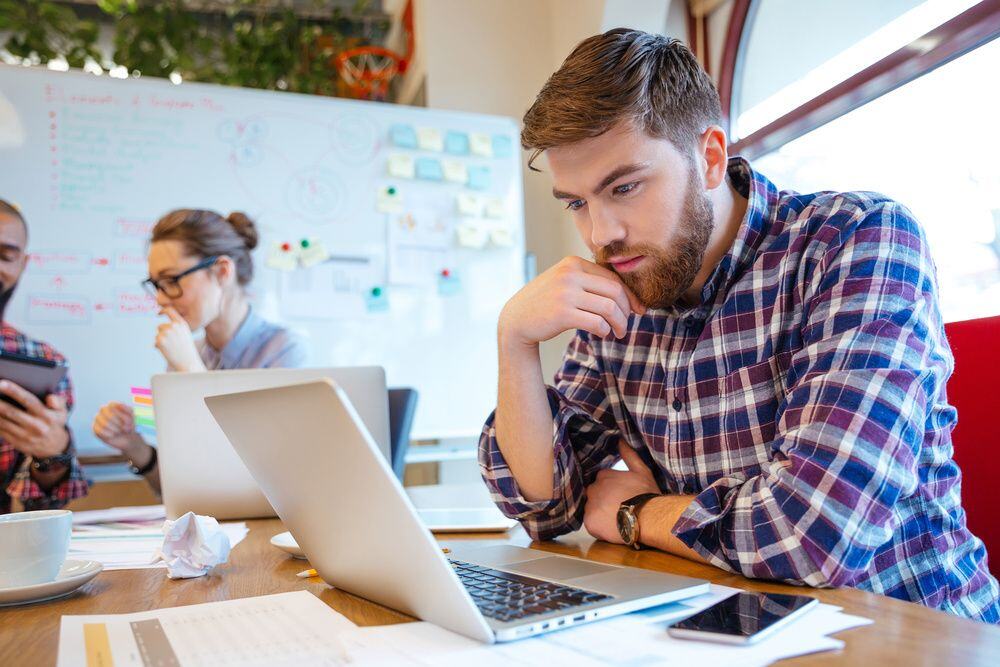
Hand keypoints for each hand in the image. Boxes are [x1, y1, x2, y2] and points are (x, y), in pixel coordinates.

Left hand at [0, 380, 69, 457]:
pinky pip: (1, 431)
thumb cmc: (54, 422)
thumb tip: (50, 397)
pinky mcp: (16, 442)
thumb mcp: (62, 411)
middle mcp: (36, 426)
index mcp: (47, 416)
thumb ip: (58, 401)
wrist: (53, 447)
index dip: (14, 391)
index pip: (29, 401)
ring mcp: (25, 436)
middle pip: (12, 412)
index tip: (2, 383)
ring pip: (3, 422)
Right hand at [92, 401, 139, 451]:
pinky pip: (100, 431)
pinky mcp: (95, 428)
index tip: (129, 421)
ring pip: (104, 423)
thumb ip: (127, 409)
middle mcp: (104, 410)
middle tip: (125, 428)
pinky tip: (113, 435)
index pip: (112, 405)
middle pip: (108, 414)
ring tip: (120, 431)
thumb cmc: (130, 425)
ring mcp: (98, 419)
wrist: (128, 439)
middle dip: (119, 423)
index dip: (121, 414)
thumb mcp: (133, 417)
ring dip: (115, 429)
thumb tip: (119, 404)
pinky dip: (109, 434)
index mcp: (113, 405)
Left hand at [155, 307, 204, 371]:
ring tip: (171, 348)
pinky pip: (155, 342)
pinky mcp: (160, 340)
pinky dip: (159, 347)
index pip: (170, 311)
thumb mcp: (185, 334)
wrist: (188, 362)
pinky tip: (168, 351)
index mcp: (181, 323)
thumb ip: (176, 327)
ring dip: (162, 341)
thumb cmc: (187, 350)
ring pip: (158, 334)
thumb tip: (162, 326)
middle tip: (172, 344)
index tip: (159, 313)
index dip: (163, 311)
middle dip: (163, 334)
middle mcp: (174, 326)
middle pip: (161, 326)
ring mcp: (166, 332)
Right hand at [498, 256, 645, 348]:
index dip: (630, 296)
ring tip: (619, 333)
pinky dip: (605, 330)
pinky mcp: (562, 313)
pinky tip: (602, 334)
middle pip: (614, 291)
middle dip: (627, 311)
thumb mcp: (565, 283)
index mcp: (573, 263)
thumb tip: (627, 296)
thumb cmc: (546, 303)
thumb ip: (589, 282)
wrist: (517, 319)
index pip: (612, 278)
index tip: (637, 310)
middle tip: (627, 325)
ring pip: (609, 308)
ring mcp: (565, 293)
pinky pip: (597, 322)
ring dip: (620, 324)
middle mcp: (569, 274)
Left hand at [583, 442, 659, 542]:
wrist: (649, 518)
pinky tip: (613, 527)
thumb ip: (629, 455)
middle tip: (619, 509)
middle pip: (594, 495)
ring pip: (592, 510)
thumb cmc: (647, 494)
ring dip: (601, 514)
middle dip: (603, 501)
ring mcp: (590, 506)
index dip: (612, 490)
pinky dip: (599, 527)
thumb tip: (620, 440)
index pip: (601, 482)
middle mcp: (593, 489)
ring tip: (617, 519)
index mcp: (603, 476)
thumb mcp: (641, 471)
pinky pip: (591, 524)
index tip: (621, 497)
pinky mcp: (590, 522)